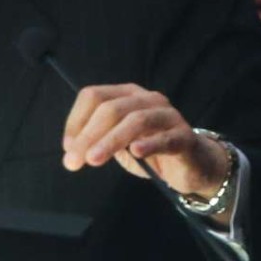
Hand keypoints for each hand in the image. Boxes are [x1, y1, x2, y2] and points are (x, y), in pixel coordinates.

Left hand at [62, 83, 228, 200]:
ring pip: (135, 120)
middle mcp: (147, 99)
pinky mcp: (185, 136)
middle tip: (73, 161)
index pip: (94, 95)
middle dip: (88, 135)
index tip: (67, 147)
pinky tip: (136, 152)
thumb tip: (71, 147)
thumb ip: (98, 139)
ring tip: (94, 160)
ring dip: (111, 140)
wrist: (192, 166)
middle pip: (111, 108)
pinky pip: (166, 138)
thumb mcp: (119, 144)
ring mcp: (168, 115)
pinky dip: (149, 144)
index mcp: (126, 94)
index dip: (76, 120)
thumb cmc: (150, 150)